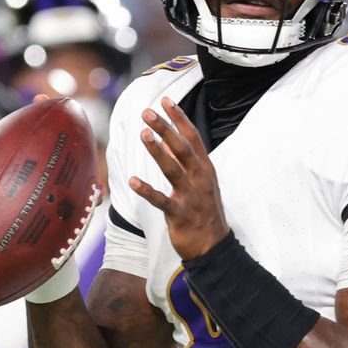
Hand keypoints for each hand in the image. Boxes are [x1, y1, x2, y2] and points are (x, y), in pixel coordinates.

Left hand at [129, 97, 228, 259]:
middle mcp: (200, 179)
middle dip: (165, 129)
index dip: (179, 118)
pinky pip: (161, 201)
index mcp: (205, 168)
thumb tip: (168, 140)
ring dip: (157, 151)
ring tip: (143, 134)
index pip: (193, 137)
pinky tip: (132, 180)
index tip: (166, 101)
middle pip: (182, 148)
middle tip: (147, 112)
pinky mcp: (180, 215)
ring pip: (173, 169)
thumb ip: (185, 161)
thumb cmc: (204, 211)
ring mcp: (191, 196)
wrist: (214, 247)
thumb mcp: (200, 182)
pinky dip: (147, 190)